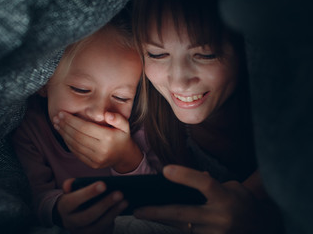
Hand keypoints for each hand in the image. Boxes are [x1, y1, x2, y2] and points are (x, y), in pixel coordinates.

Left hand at [53, 111, 142, 172]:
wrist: (124, 156)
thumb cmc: (122, 137)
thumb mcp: (125, 125)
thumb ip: (118, 118)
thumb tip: (107, 114)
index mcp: (108, 138)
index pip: (85, 128)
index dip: (72, 120)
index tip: (63, 113)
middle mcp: (102, 150)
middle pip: (77, 136)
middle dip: (65, 126)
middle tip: (57, 117)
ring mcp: (96, 159)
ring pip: (75, 145)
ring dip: (63, 134)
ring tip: (57, 124)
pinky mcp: (92, 165)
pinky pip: (76, 153)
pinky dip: (68, 143)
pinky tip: (64, 135)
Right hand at [55, 178, 127, 233]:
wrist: (72, 218)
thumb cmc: (76, 200)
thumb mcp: (71, 192)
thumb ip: (72, 185)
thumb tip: (70, 184)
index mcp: (64, 208)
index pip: (73, 201)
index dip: (88, 193)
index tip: (103, 184)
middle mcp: (71, 223)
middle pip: (88, 216)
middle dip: (105, 204)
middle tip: (119, 193)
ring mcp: (82, 233)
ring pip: (98, 225)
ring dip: (113, 213)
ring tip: (125, 201)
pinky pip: (105, 230)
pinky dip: (114, 219)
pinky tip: (122, 210)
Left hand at [133, 165, 266, 233]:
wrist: (261, 226)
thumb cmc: (242, 202)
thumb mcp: (231, 187)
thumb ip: (210, 183)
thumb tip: (191, 177)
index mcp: (226, 197)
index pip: (204, 184)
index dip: (185, 176)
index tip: (165, 170)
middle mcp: (220, 217)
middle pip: (183, 213)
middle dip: (157, 212)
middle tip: (138, 210)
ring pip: (182, 227)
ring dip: (162, 221)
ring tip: (144, 215)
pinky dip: (176, 229)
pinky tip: (162, 223)